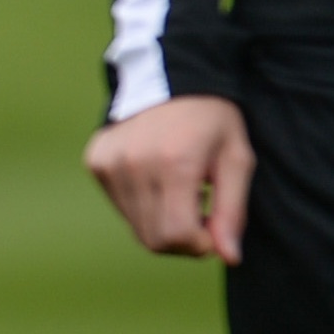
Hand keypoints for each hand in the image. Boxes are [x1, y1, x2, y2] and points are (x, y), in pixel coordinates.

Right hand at [84, 92, 254, 263]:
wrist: (171, 75)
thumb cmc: (212, 120)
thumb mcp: (237, 159)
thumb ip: (233, 211)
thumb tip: (229, 257)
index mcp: (175, 163)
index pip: (176, 235)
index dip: (199, 244)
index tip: (213, 227)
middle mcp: (135, 164)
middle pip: (154, 238)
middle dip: (182, 239)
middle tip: (199, 213)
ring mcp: (110, 162)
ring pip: (135, 226)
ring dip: (161, 222)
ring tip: (178, 192)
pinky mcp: (96, 160)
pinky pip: (120, 205)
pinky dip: (141, 204)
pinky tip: (155, 178)